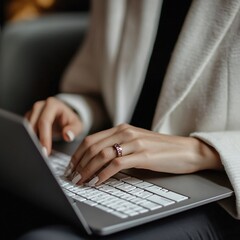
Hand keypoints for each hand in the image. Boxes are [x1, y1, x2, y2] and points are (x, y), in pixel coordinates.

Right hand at [25, 97, 82, 154]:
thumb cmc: (71, 120)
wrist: (65, 116)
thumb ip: (74, 130)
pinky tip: (35, 147)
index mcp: (52, 105)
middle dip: (36, 140)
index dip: (44, 137)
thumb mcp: (77, 125)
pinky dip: (29, 138)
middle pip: (33, 123)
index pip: (45, 121)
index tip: (46, 150)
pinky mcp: (29, 117)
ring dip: (31, 140)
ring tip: (38, 152)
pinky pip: (26, 128)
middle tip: (41, 154)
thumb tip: (67, 136)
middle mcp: (41, 106)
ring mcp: (33, 111)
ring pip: (27, 127)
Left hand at [66, 124, 221, 185]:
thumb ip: (119, 146)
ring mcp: (135, 143)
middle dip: (79, 163)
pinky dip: (103, 174)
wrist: (186, 150)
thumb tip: (98, 160)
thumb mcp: (136, 142)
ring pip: (102, 154)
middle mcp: (126, 132)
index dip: (78, 154)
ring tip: (81, 181)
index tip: (71, 167)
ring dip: (88, 170)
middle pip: (93, 146)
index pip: (91, 139)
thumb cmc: (160, 149)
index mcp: (122, 128)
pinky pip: (117, 164)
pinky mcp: (143, 155)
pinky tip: (97, 182)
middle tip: (72, 177)